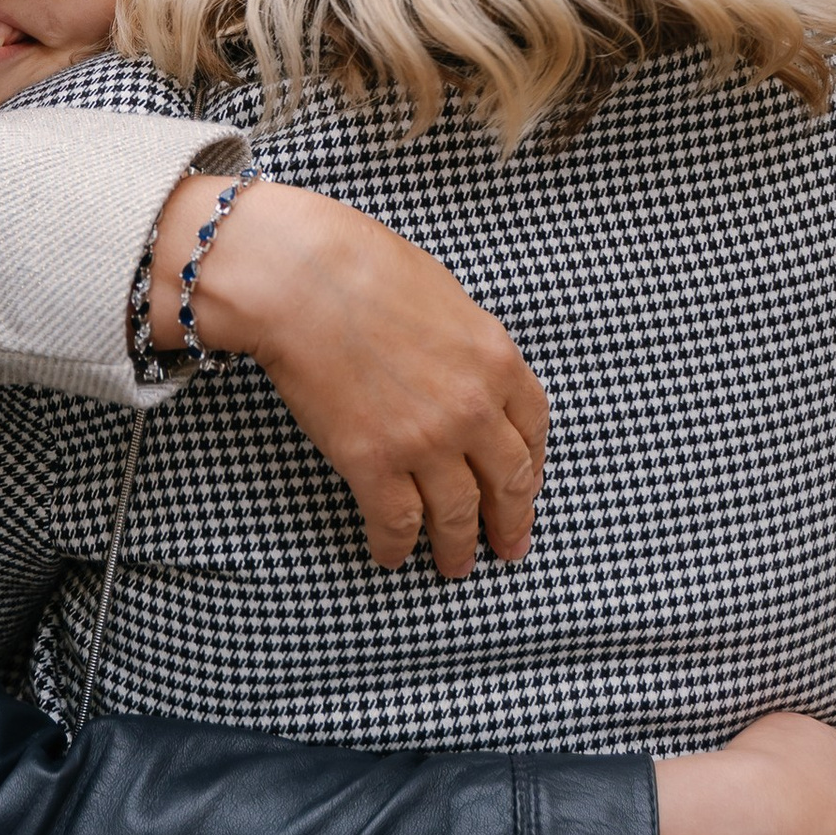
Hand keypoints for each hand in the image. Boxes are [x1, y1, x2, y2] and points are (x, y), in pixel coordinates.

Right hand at [171, 179, 547, 578]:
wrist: (302, 279)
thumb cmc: (364, 268)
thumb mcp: (446, 298)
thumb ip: (468, 349)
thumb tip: (467, 380)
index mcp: (498, 362)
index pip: (533, 429)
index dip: (532, 465)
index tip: (525, 485)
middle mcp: (473, 409)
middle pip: (508, 482)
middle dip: (510, 521)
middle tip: (509, 546)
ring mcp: (425, 441)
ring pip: (457, 515)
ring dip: (458, 548)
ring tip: (455, 566)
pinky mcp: (373, 463)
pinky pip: (396, 523)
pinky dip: (395, 546)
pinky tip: (391, 555)